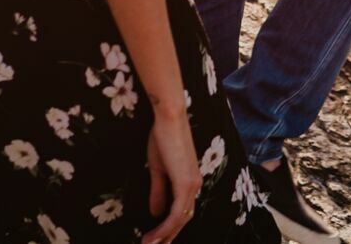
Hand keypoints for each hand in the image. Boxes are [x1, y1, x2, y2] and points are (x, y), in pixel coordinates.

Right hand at [143, 106, 200, 243]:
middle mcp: (195, 185)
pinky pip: (176, 213)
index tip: (157, 238)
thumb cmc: (163, 137)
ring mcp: (192, 185)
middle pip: (183, 219)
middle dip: (168, 236)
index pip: (182, 211)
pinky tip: (155, 236)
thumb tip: (156, 212)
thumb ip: (159, 190)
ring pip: (180, 219)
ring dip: (165, 234)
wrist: (169, 119)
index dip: (170, 227)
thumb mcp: (158, 168)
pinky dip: (166, 226)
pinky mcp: (186, 183)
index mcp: (190, 181)